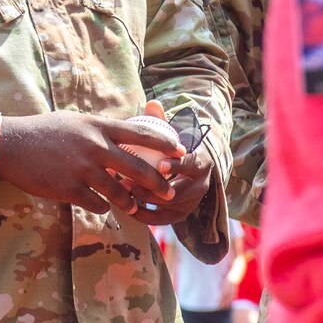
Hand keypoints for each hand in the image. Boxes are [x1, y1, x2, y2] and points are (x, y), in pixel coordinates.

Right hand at [0, 111, 183, 214]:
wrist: (11, 145)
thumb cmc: (42, 131)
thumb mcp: (74, 122)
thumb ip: (98, 130)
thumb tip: (122, 137)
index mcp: (97, 127)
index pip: (139, 134)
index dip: (164, 144)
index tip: (181, 151)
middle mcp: (94, 147)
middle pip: (138, 168)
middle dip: (158, 183)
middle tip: (168, 193)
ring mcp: (83, 169)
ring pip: (119, 192)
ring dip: (129, 201)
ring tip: (133, 206)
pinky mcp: (70, 189)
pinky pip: (97, 204)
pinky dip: (102, 206)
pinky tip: (99, 204)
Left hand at [134, 100, 218, 226]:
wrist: (185, 168)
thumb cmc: (171, 148)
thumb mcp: (169, 133)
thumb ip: (160, 120)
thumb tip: (153, 103)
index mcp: (201, 162)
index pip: (192, 165)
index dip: (177, 166)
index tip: (159, 164)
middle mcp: (201, 185)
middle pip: (180, 191)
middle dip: (154, 187)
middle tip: (128, 179)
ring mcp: (191, 203)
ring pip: (170, 207)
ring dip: (146, 200)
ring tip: (122, 190)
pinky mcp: (179, 216)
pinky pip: (162, 220)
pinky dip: (144, 215)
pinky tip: (125, 207)